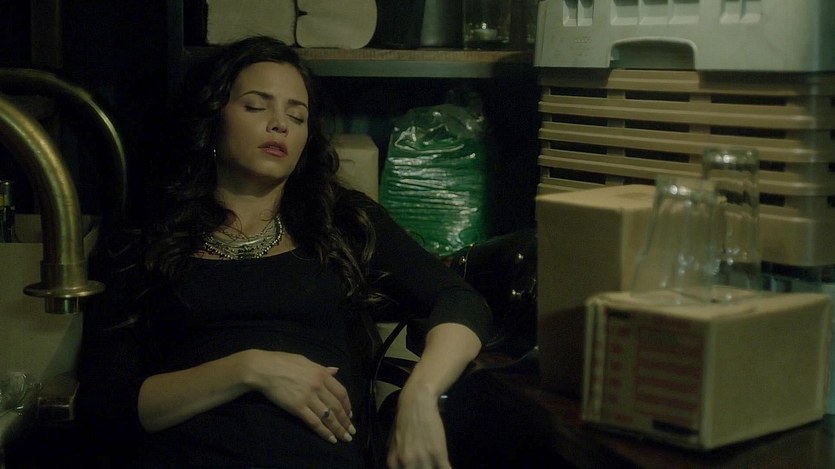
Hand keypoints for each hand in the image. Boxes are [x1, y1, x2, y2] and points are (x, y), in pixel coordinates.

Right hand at [241, 349, 355, 443]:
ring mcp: (308, 397)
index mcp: (321, 373)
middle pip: (337, 407)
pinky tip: (330, 439)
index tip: (350, 414)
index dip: (347, 405)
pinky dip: (324, 432)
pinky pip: (314, 422)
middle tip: (351, 431)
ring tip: (345, 438)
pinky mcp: (297, 407)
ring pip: (328, 416)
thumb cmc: (282, 362)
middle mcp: (318, 386)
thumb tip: (336, 370)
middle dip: (346, 421)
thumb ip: (322, 368)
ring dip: (338, 429)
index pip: (341, 392)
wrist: (263, 368)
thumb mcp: (305, 360)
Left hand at [386, 387, 451, 468]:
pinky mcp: (438, 453)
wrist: (416, 402)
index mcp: (394, 462)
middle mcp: (407, 463)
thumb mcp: (394, 441)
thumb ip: (397, 457)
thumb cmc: (405, 419)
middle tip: (430, 466)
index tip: (420, 468)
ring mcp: (423, 459)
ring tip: (440, 465)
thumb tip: (400, 466)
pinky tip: (449, 467)